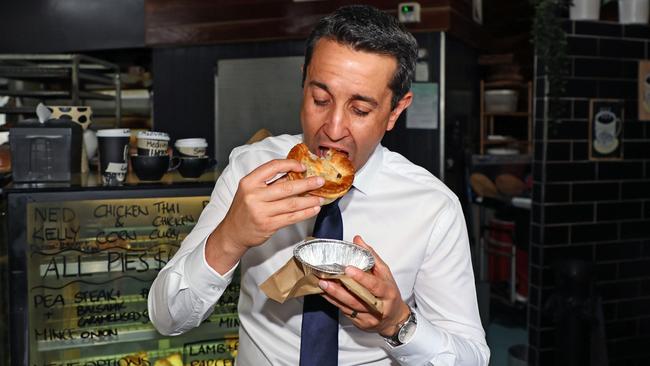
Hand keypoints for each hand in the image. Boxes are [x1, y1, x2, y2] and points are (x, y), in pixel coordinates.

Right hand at [206, 159, 323, 273]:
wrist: (233, 232)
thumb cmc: (243, 209)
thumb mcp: (250, 190)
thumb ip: (269, 182)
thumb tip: (295, 173)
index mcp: (249, 182)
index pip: (273, 167)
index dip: (290, 164)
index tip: (303, 166)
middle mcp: (254, 195)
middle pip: (286, 187)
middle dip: (307, 183)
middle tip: (320, 181)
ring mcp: (261, 211)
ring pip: (292, 204)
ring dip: (309, 200)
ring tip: (321, 197)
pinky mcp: (268, 225)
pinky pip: (291, 217)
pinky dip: (305, 213)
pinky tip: (313, 209)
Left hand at [318, 235, 409, 336]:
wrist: (394, 319)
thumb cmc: (389, 293)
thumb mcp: (385, 273)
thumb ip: (371, 256)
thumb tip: (358, 239)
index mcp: (387, 292)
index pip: (374, 285)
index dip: (361, 277)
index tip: (348, 269)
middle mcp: (379, 307)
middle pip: (357, 299)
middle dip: (339, 289)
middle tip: (325, 279)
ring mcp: (369, 317)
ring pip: (348, 307)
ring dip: (333, 296)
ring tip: (321, 285)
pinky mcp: (360, 324)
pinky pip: (345, 312)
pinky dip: (334, 302)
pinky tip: (325, 294)